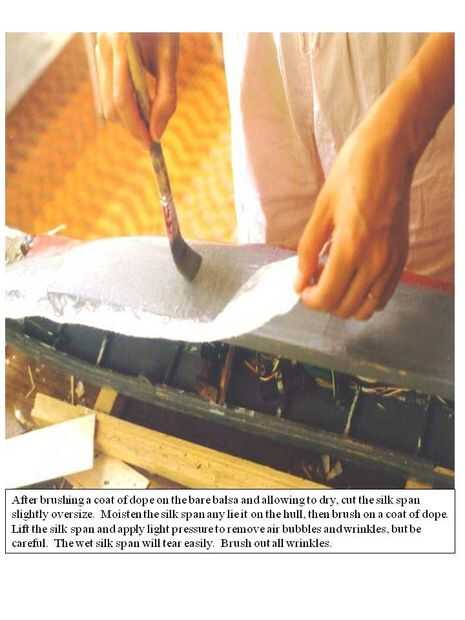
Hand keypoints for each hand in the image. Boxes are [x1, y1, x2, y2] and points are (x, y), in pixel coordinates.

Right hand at [95, 33, 178, 146]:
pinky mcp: (102, 55)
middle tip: (152, 140)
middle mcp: (103, 48)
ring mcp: (99, 51)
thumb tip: (158, 133)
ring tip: (150, 126)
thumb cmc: (163, 23)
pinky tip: (142, 110)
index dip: (136, 125)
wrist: (151, 3)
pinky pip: (109, 90)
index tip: (151, 143)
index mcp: (120, 45)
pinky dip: (126, 106)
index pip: (121, 98)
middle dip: (131, 126)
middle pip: (110, 104)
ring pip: (107, 101)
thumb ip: (166, 96)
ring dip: (128, 118)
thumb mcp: (171, 57)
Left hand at [294, 118, 412, 320]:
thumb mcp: (320, 211)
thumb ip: (308, 251)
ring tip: (333, 281)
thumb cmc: (352, 174)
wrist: (390, 154)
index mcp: (351, 248)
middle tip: (313, 283)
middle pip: (345, 307)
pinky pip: (383, 295)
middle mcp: (375, 262)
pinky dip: (365, 297)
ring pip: (366, 308)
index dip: (309, 299)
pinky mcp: (402, 258)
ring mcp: (392, 262)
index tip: (301, 288)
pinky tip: (353, 277)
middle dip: (324, 302)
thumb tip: (299, 280)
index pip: (327, 297)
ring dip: (345, 303)